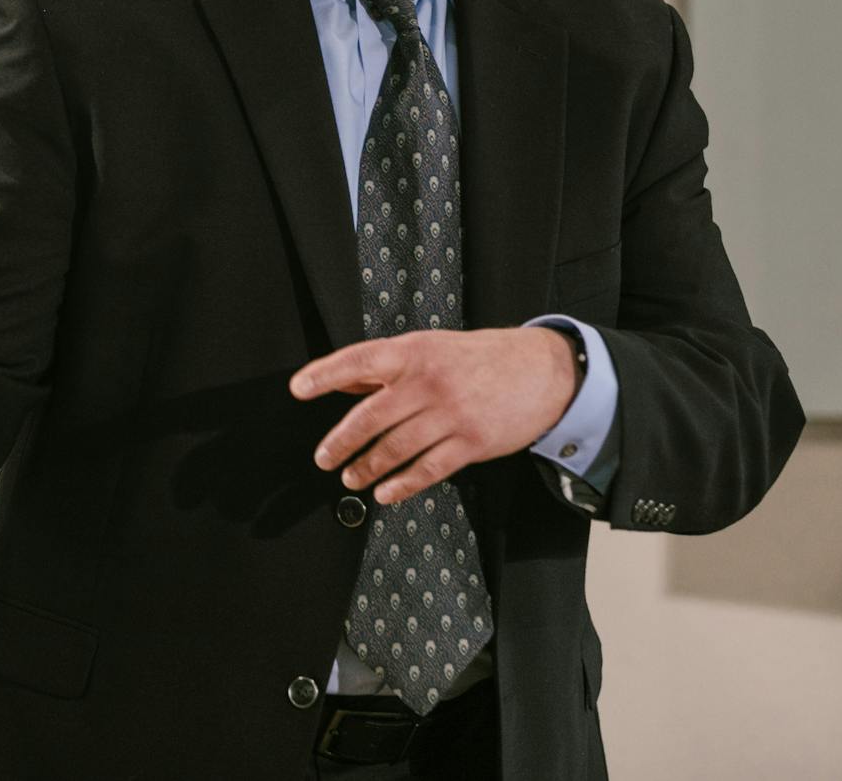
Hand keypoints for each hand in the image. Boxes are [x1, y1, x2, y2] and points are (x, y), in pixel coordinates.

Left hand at [289, 326, 577, 504]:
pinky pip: (427, 470)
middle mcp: (429, 382)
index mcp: (415, 352)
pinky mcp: (471, 443)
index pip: (359, 361)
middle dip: (341, 442)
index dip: (325, 374)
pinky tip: (385, 493)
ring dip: (367, 468)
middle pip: (371, 417)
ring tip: (351, 478)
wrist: (543, 371)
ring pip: (395, 448)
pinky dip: (401, 485)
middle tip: (323, 457)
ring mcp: (451, 414)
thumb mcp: (432, 348)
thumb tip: (342, 380)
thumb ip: (387, 366)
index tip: (299, 389)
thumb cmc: (481, 358)